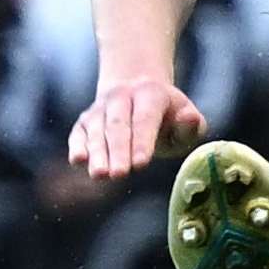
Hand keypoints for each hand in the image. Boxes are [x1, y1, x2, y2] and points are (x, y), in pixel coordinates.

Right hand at [67, 76, 206, 178]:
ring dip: (98, 154)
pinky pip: (79, 134)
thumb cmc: (168, 117)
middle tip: (119, 174)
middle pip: (118, 126)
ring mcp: (100, 109)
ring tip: (99, 175)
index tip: (142, 164)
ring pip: (97, 132)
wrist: (138, 94)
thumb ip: (190, 124)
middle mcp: (121, 97)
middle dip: (119, 152)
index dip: (142, 142)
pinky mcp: (85, 122)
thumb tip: (190, 119)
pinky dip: (78, 146)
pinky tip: (78, 160)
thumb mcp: (186, 118)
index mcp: (150, 94)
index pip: (145, 119)